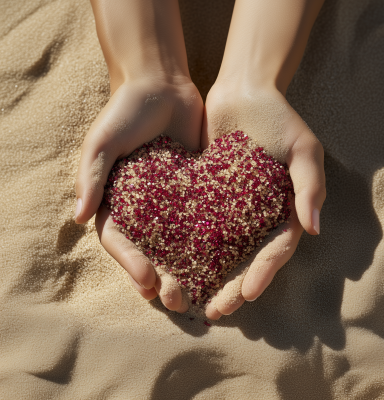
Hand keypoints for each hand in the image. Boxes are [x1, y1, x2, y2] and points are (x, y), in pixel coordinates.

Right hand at [75, 77, 202, 311]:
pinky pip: (203, 215)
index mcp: (116, 199)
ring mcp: (170, 199)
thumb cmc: (124, 111)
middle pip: (150, 248)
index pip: (119, 240)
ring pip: (178, 239)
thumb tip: (79, 218)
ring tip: (202, 291)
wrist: (160, 84)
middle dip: (161, 276)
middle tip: (177, 300)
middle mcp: (143, 205)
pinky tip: (226, 257)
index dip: (130, 263)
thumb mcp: (102, 142)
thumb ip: (92, 177)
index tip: (147, 282)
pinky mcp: (196, 188)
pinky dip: (211, 237)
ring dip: (188, 267)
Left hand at [202, 81, 325, 318]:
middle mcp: (256, 215)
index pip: (276, 249)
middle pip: (245, 259)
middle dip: (231, 287)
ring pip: (217, 249)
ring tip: (187, 297)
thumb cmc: (278, 117)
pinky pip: (194, 223)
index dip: (264, 272)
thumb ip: (310, 186)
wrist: (242, 92)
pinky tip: (168, 263)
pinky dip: (184, 245)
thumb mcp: (303, 148)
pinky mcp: (203, 195)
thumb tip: (313, 228)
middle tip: (214, 312)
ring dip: (204, 275)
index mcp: (283, 209)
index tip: (247, 293)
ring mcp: (229, 207)